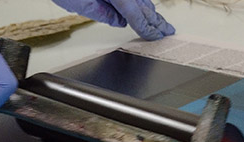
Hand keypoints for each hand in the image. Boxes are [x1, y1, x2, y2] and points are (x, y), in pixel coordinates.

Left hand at [53, 0, 174, 40]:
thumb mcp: (77, 2)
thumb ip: (101, 13)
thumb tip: (119, 20)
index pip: (136, 14)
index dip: (147, 28)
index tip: (155, 36)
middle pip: (143, 3)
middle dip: (155, 19)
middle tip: (166, 31)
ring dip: (150, 9)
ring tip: (159, 21)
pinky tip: (145, 6)